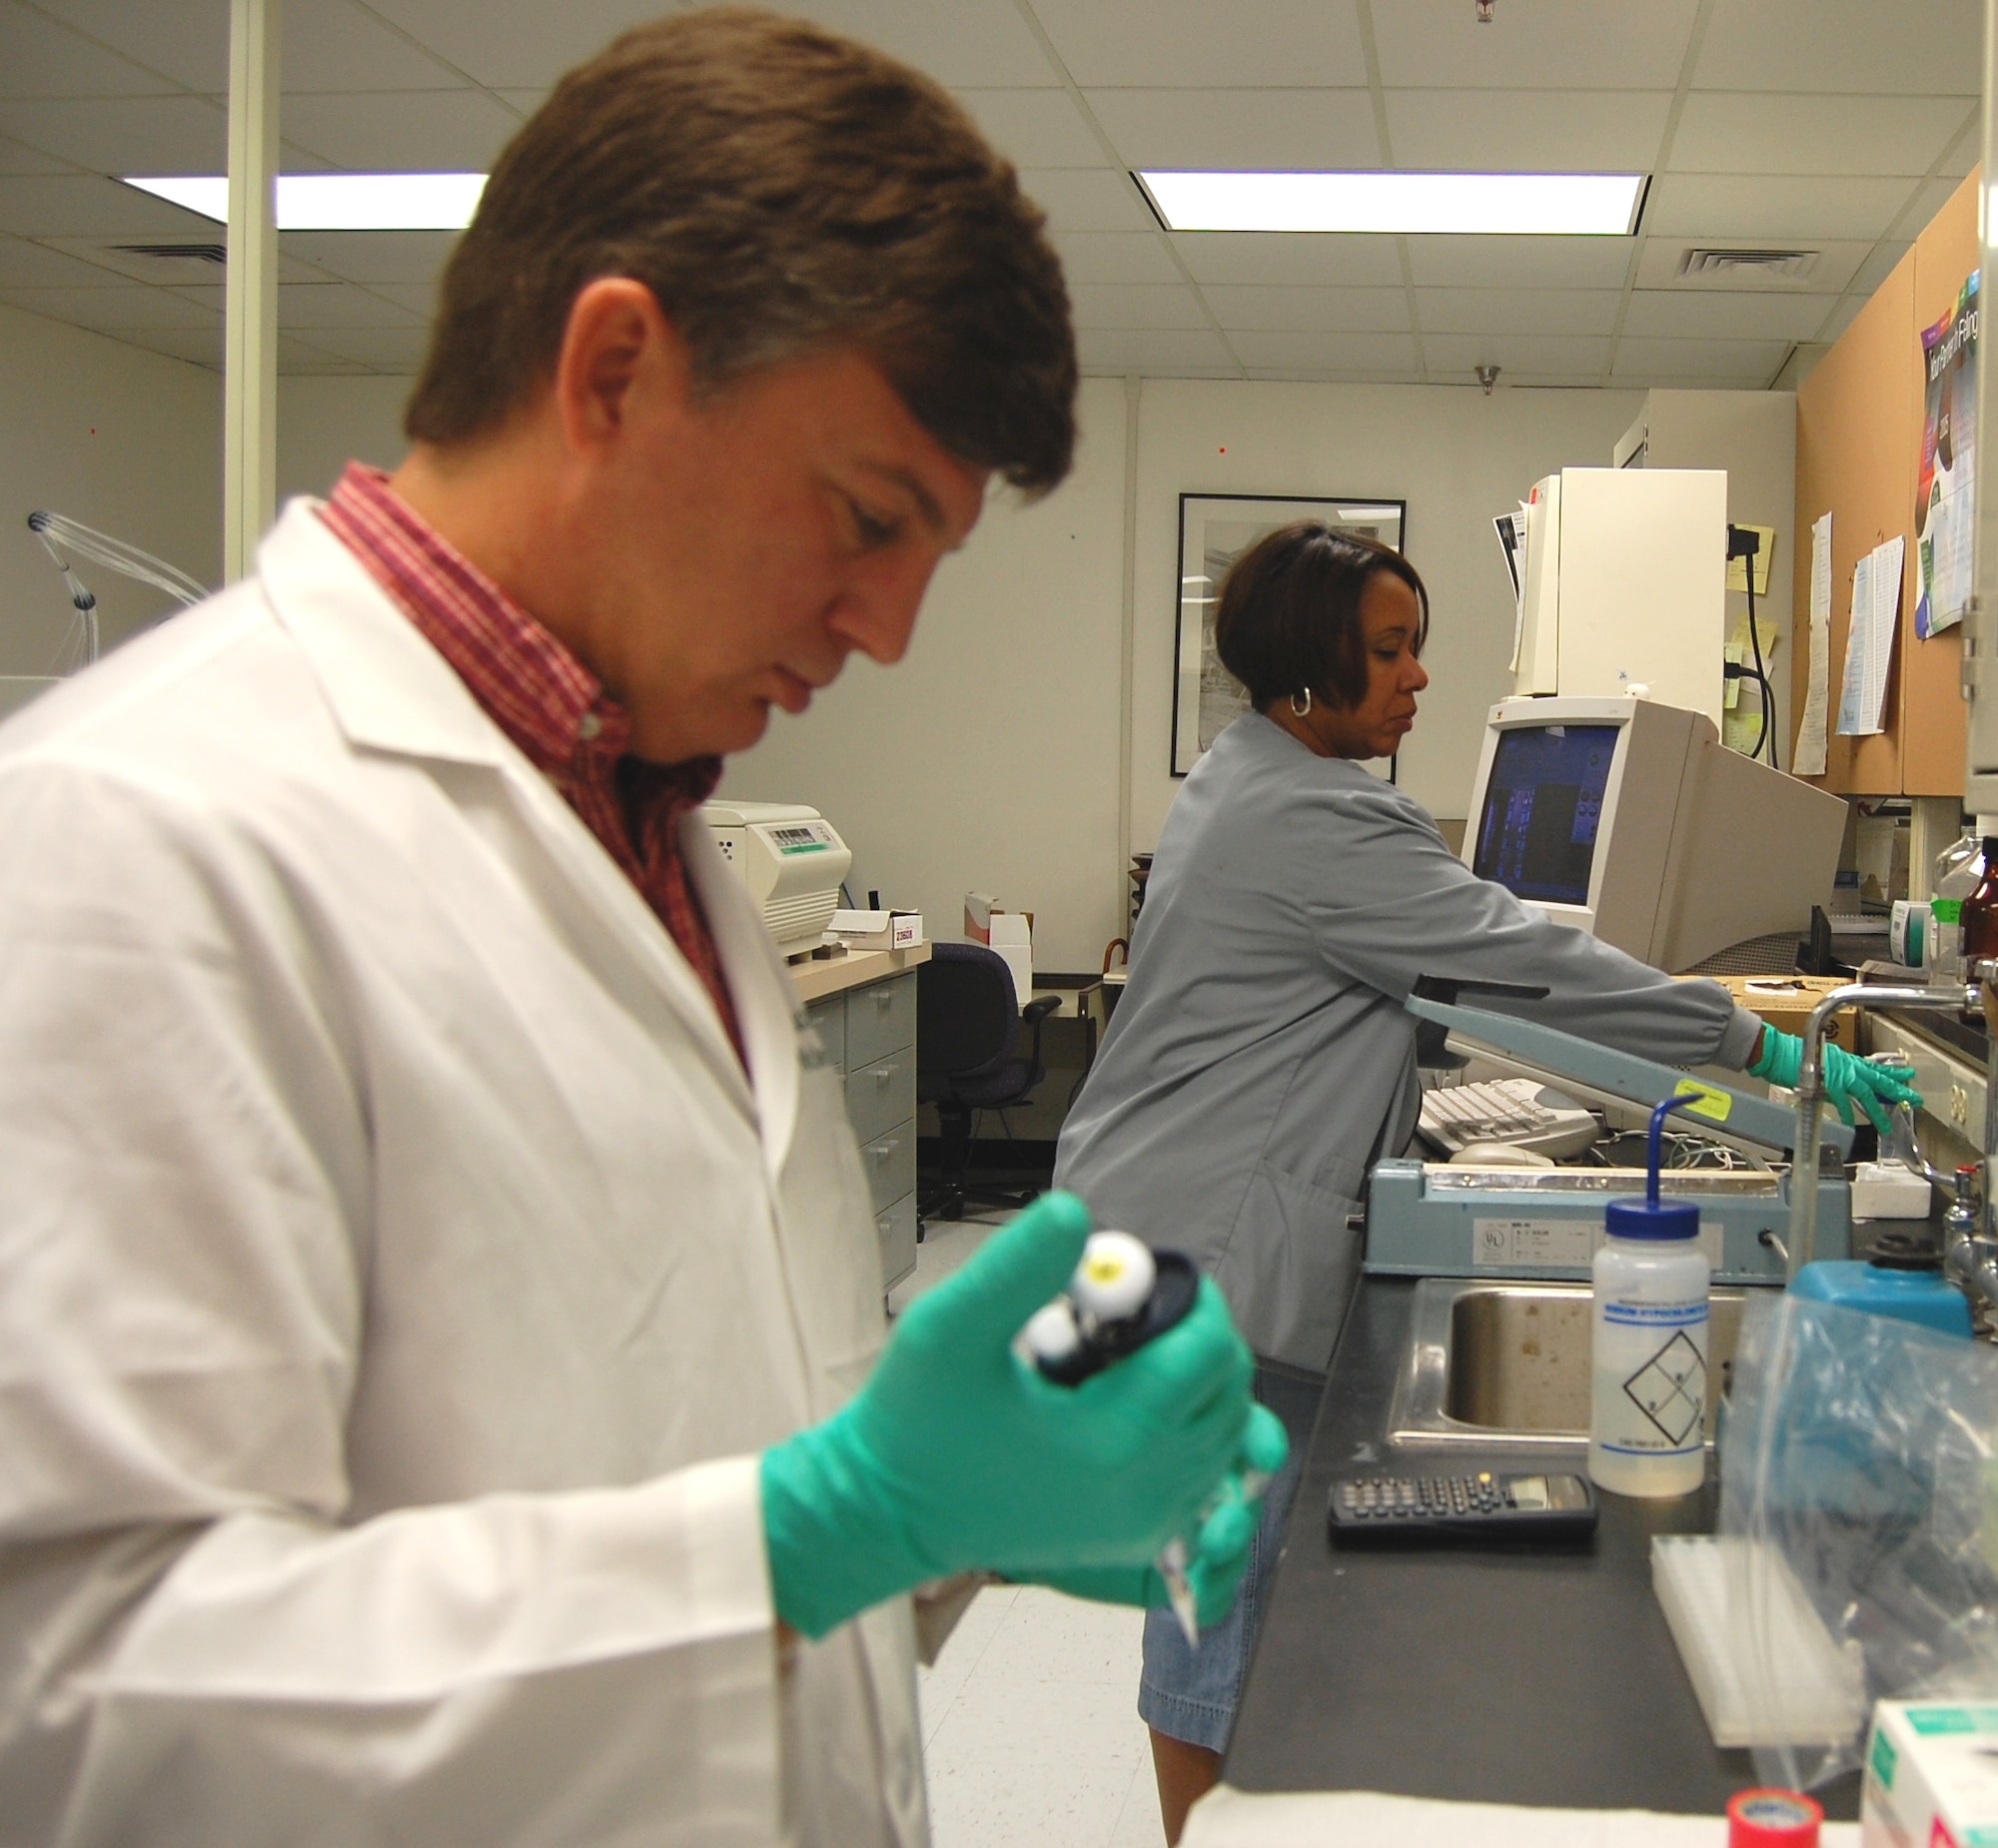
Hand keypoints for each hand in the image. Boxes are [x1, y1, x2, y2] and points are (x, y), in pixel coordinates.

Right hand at [760, 1192, 1258, 1637]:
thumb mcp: (948, 1328)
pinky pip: (1202, 1470)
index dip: (1190, 1299)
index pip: (1208, 1352)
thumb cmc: (915, 1423)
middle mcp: (1147, 1492)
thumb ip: (1017, 1267)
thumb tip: (1078, 1216)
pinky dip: (1187, 1426)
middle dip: (1194, 1333)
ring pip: (1224, 1429)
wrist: (891, 1512)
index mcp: (1113, 1440)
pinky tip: (1127, 1399)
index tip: (1139, 1277)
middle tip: (1130, 1309)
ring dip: (1192, 1377)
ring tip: (1120, 1352)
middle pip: (1228, 1390)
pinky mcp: (1139, 1536)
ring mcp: (1148, 1522)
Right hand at [1749, 1027, 1921, 1133]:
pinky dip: (1849, 1113)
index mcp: (1844, 1059)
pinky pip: (1843, 1102)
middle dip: (1897, 1089)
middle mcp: (1846, 1065)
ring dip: (1877, 1111)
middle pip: (1878, 1079)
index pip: (1874, 1067)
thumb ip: (1831, 1072)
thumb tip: (1836, 1085)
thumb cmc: (1791, 1053)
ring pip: (1865, 1094)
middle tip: (1914, 1098)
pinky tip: (1855, 1124)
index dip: (1892, 1072)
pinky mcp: (1828, 1084)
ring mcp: (1839, 1075)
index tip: (1907, 1075)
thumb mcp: (1819, 1059)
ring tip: (1886, 1126)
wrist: (1778, 1051)